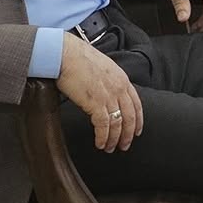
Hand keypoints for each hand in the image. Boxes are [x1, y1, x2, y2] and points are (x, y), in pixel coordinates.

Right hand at [55, 35, 143, 151]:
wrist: (65, 54)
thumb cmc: (77, 58)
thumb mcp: (102, 68)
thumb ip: (108, 81)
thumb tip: (106, 93)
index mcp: (122, 79)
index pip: (136, 104)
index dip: (138, 120)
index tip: (136, 131)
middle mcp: (119, 88)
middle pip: (130, 117)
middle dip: (128, 134)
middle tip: (124, 145)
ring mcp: (108, 96)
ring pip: (118, 124)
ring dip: (115, 139)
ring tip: (110, 148)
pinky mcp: (95, 103)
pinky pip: (104, 126)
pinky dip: (103, 137)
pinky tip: (100, 144)